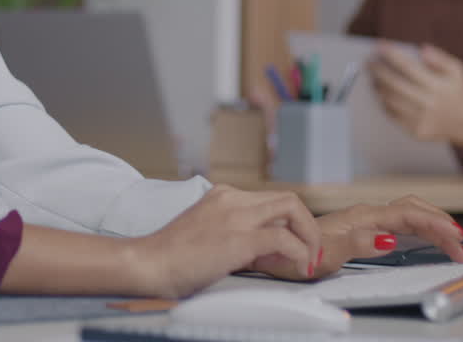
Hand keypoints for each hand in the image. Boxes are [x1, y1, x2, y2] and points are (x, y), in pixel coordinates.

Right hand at [129, 185, 321, 297]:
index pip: (271, 200)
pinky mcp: (239, 238)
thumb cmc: (173, 257)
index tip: (294, 245)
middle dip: (308, 225)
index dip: (290, 223)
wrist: (150, 263)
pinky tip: (298, 267)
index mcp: (223, 195)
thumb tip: (268, 249)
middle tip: (312, 249)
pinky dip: (299, 253)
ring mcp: (236, 215)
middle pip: (288, 199)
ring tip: (310, 258)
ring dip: (310, 235)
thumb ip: (238, 233)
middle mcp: (232, 198)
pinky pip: (284, 239)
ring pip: (292, 208)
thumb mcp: (209, 234)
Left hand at [253, 195, 462, 278]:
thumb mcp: (328, 253)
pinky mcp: (362, 230)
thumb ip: (359, 243)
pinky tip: (426, 240)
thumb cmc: (297, 254)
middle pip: (413, 211)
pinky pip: (399, 224)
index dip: (436, 225)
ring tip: (454, 244)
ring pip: (408, 216)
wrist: (274, 251)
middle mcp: (366, 215)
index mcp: (363, 217)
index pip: (409, 215)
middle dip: (441, 224)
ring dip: (433, 226)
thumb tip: (389, 238)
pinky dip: (419, 230)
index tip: (457, 239)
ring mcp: (364, 221)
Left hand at [369, 44, 462, 145]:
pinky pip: (393, 115)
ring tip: (373, 77)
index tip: (380, 46)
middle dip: (378, 70)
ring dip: (378, 87)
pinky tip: (381, 94)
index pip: (408, 67)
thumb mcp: (456, 70)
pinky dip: (384, 103)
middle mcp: (428, 103)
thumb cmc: (457, 92)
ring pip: (391, 100)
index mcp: (438, 86)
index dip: (391, 55)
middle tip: (369, 61)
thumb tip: (421, 49)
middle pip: (395, 84)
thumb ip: (439, 58)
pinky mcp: (415, 131)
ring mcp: (421, 119)